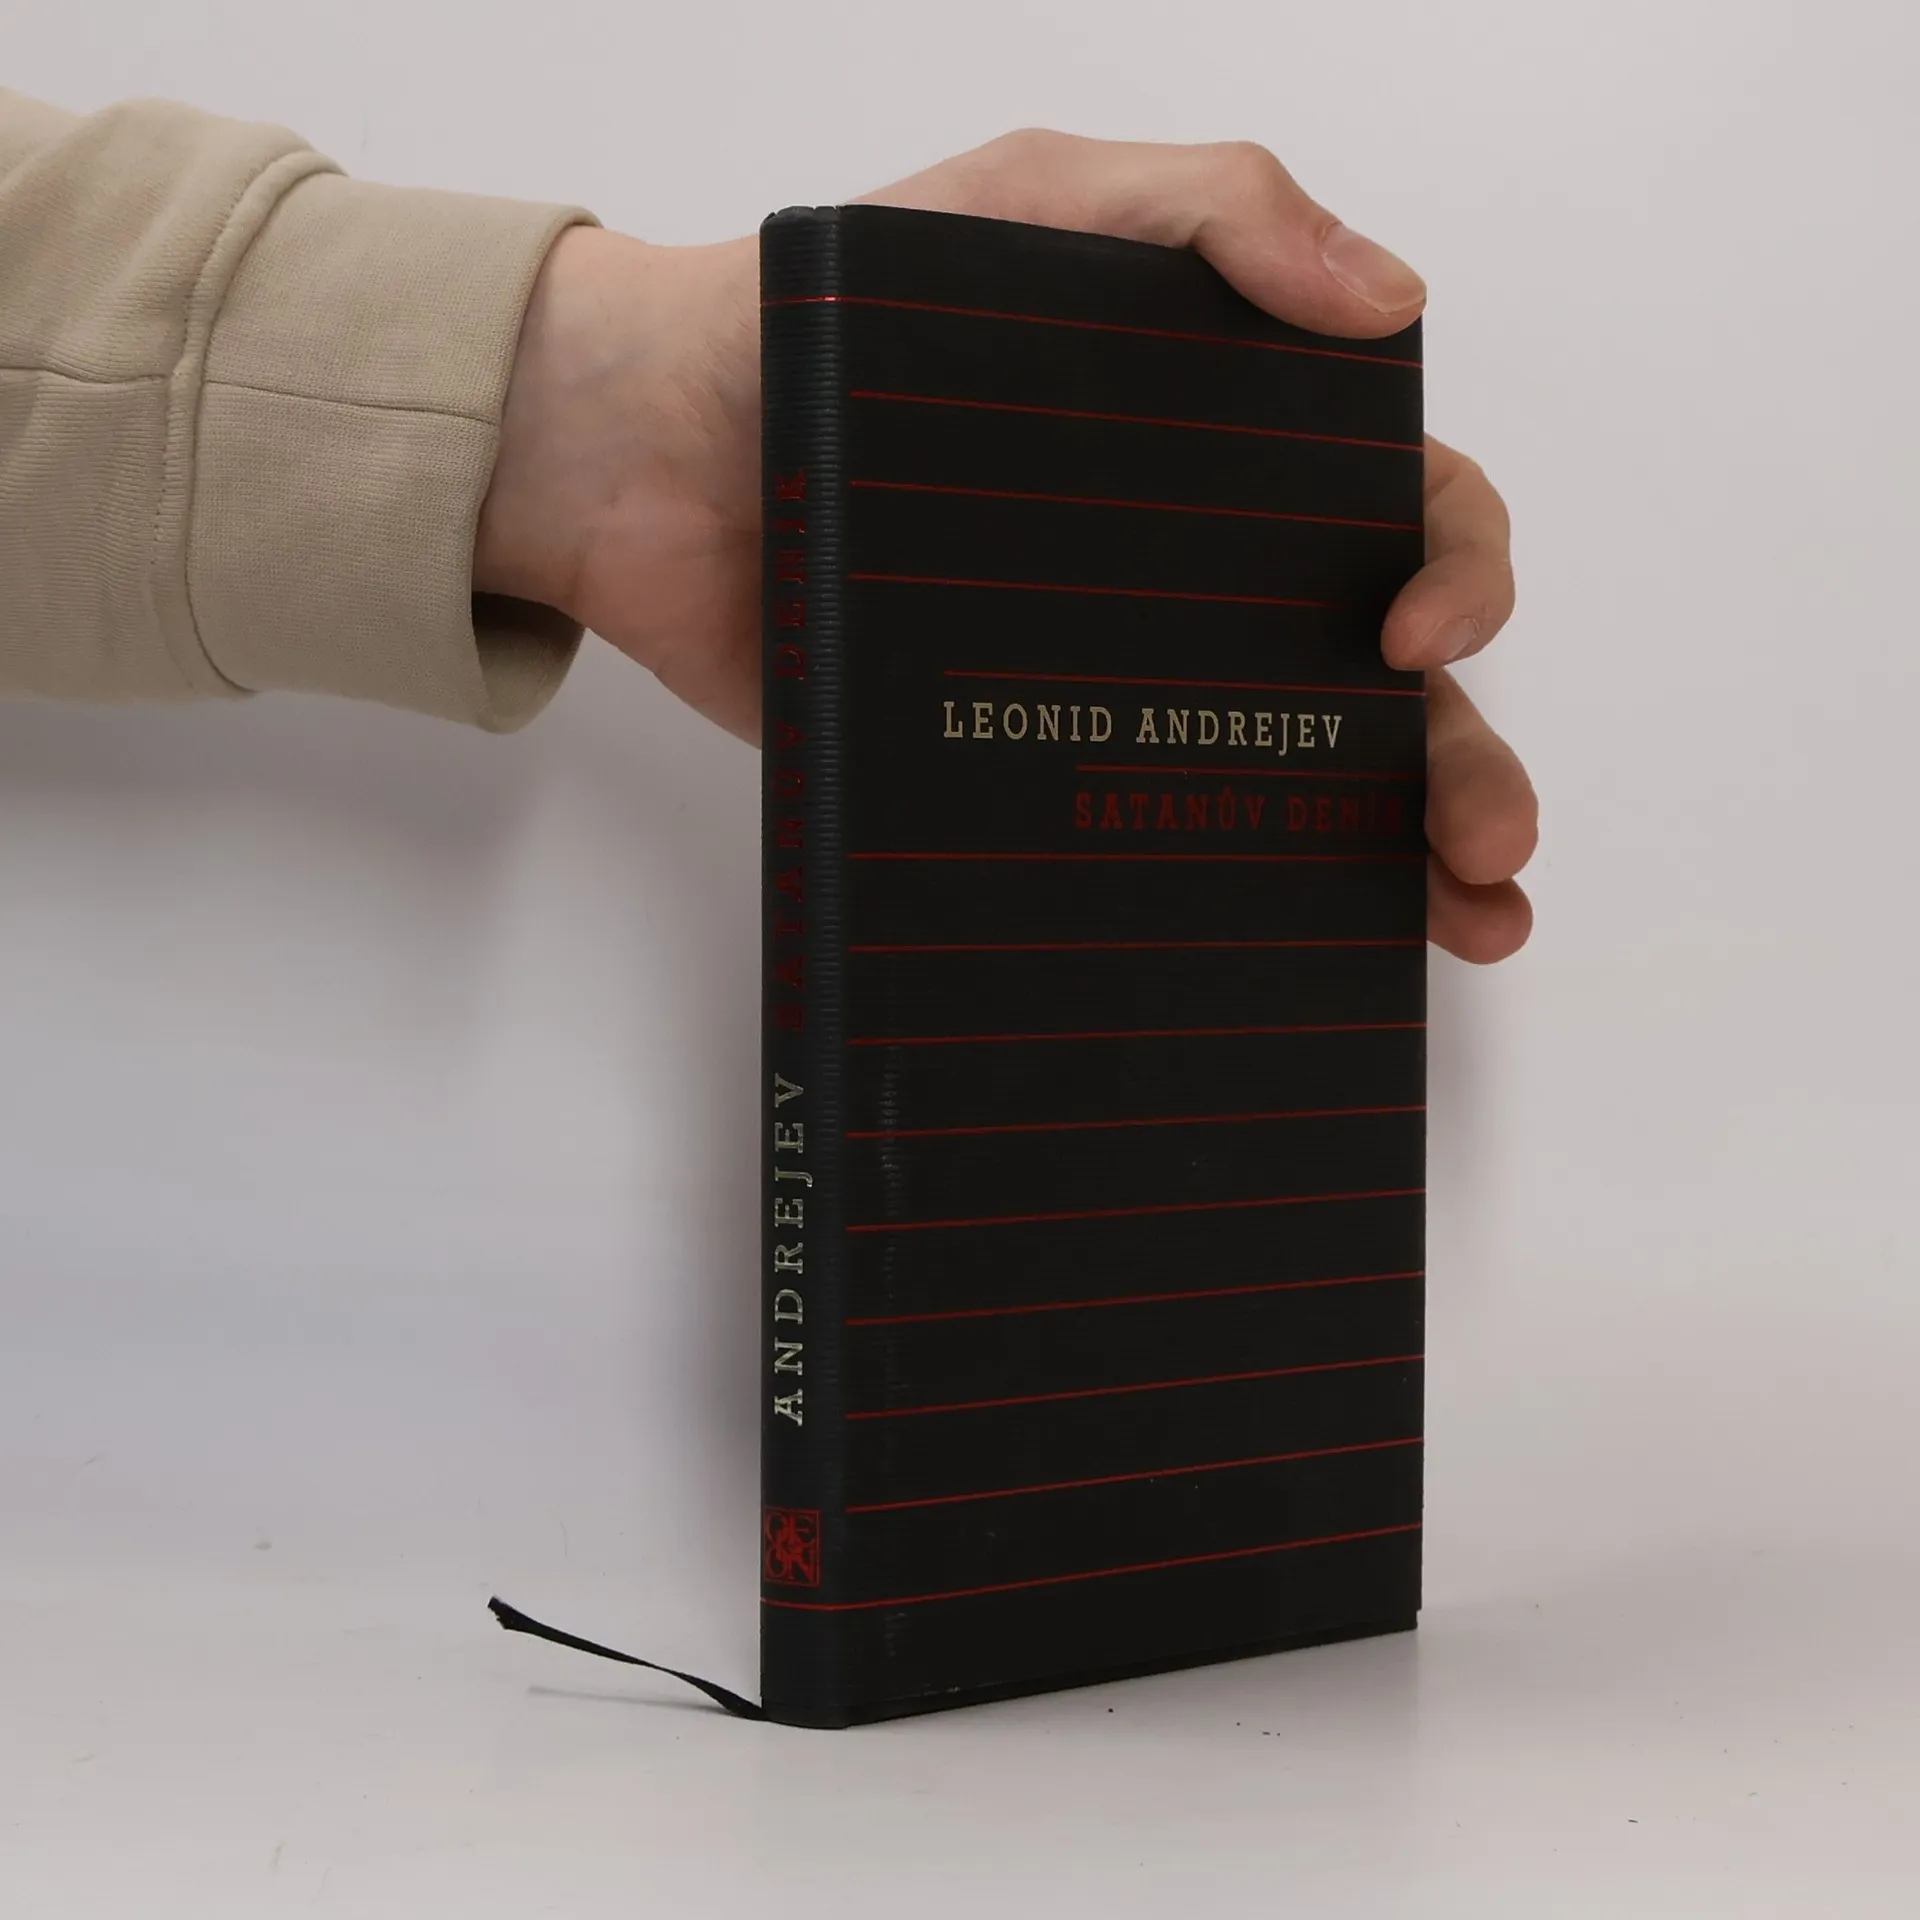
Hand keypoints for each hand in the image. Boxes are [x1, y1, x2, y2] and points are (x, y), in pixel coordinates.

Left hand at [475, 132, 1535, 962]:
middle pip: (1379, 682)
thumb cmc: (828, 318)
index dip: (1455, 571)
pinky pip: (1146, 841)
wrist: (645, 457)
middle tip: (1485, 841)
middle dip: (1462, 760)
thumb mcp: (1032, 202)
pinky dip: (1234, 899)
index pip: (1398, 511)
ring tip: (1463, 918)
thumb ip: (1210, 207)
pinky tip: (1300, 951)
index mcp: (1227, 454)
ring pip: (1292, 778)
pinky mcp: (1024, 768)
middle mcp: (1196, 578)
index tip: (1419, 638)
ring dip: (1399, 852)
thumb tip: (1394, 302)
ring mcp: (1114, 683)